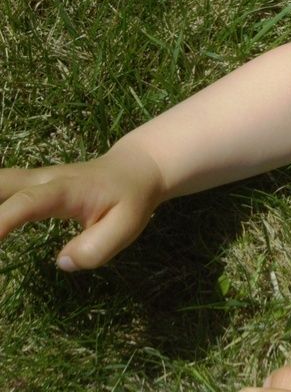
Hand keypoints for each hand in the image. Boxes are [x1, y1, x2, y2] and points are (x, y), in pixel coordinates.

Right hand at [0, 143, 164, 269]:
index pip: (25, 203)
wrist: (133, 170)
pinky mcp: (19, 186)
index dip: (0, 221)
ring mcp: (26, 180)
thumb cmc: (130, 200)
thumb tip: (62, 263)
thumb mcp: (129, 225)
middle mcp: (38, 179)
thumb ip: (98, 247)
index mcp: (63, 189)